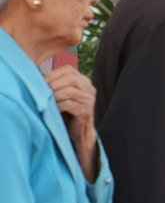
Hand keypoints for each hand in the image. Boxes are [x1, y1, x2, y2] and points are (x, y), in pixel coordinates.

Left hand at [44, 65, 99, 179]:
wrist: (78, 132)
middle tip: (43, 92)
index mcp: (84, 82)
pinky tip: (54, 110)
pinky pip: (69, 104)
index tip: (43, 83)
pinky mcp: (86, 112)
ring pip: (69, 91)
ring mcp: (90, 100)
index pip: (69, 70)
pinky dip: (58, 106)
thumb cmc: (67, 112)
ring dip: (54, 96)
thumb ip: (56, 83)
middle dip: (53, 84)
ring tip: (48, 102)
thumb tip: (36, 76)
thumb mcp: (62, 94)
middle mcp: (90, 89)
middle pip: (70, 78)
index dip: (53, 75)